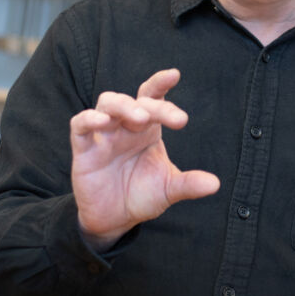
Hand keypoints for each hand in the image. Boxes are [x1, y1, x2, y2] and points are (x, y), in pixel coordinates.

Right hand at [70, 68, 220, 247]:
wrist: (114, 220)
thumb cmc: (141, 195)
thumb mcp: (168, 190)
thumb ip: (189, 184)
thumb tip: (215, 184)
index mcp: (148, 129)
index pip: (154, 97)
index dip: (161, 83)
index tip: (174, 75)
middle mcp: (126, 126)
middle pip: (136, 100)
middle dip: (154, 106)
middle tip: (174, 119)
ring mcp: (104, 135)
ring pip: (108, 103)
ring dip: (123, 105)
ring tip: (140, 117)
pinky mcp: (83, 149)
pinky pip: (79, 125)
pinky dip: (88, 118)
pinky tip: (101, 121)